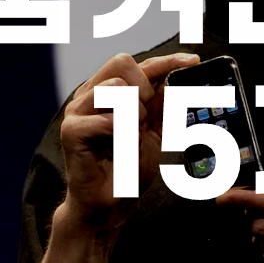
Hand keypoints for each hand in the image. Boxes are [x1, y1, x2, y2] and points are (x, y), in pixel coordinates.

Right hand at [61, 52, 199, 218]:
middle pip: (122, 62)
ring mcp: (78, 111)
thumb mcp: (156, 130)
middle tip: (145, 116)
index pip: (140, 63)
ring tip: (130, 136)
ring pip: (115, 88)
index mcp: (108, 91)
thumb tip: (179, 73)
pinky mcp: (71, 130)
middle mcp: (90, 95)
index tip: (192, 61)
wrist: (110, 202)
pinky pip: (109, 120)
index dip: (167, 60)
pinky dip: (123, 136)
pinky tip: (119, 149)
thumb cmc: (128, 167)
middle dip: (144, 88)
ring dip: (134, 115)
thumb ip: (164, 102)